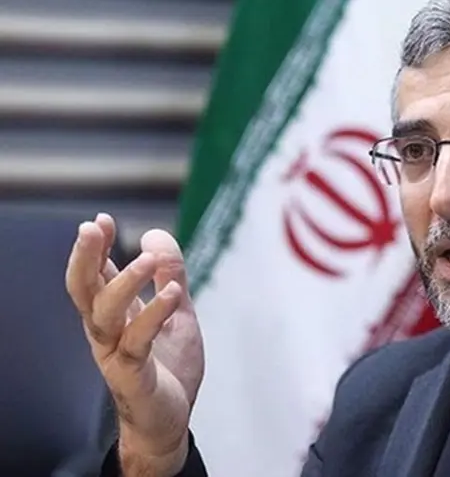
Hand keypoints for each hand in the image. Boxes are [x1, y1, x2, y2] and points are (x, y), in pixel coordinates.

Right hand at [65, 213, 204, 475]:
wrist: (172, 419)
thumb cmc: (168, 366)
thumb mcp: (176, 312)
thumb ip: (170, 275)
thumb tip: (155, 233)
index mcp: (113, 315)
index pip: (94, 275)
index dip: (94, 248)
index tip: (101, 219)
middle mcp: (106, 332)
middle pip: (83, 291)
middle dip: (85, 258)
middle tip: (93, 227)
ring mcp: (116, 353)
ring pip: (104, 315)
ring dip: (124, 283)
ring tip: (147, 258)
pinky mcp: (132, 375)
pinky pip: (137, 342)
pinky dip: (153, 315)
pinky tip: (171, 294)